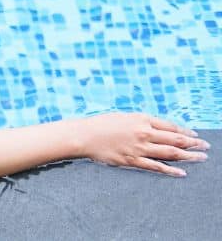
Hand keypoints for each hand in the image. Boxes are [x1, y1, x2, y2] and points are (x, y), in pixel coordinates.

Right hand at [76, 112, 208, 176]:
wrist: (84, 135)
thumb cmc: (101, 124)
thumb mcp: (124, 117)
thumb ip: (141, 122)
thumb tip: (158, 128)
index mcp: (142, 120)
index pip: (170, 126)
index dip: (185, 132)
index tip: (195, 135)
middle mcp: (143, 133)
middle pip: (175, 140)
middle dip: (193, 143)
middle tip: (206, 147)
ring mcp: (139, 148)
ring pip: (170, 153)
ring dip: (188, 156)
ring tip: (200, 158)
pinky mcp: (132, 160)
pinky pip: (155, 166)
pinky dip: (170, 170)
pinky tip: (181, 173)